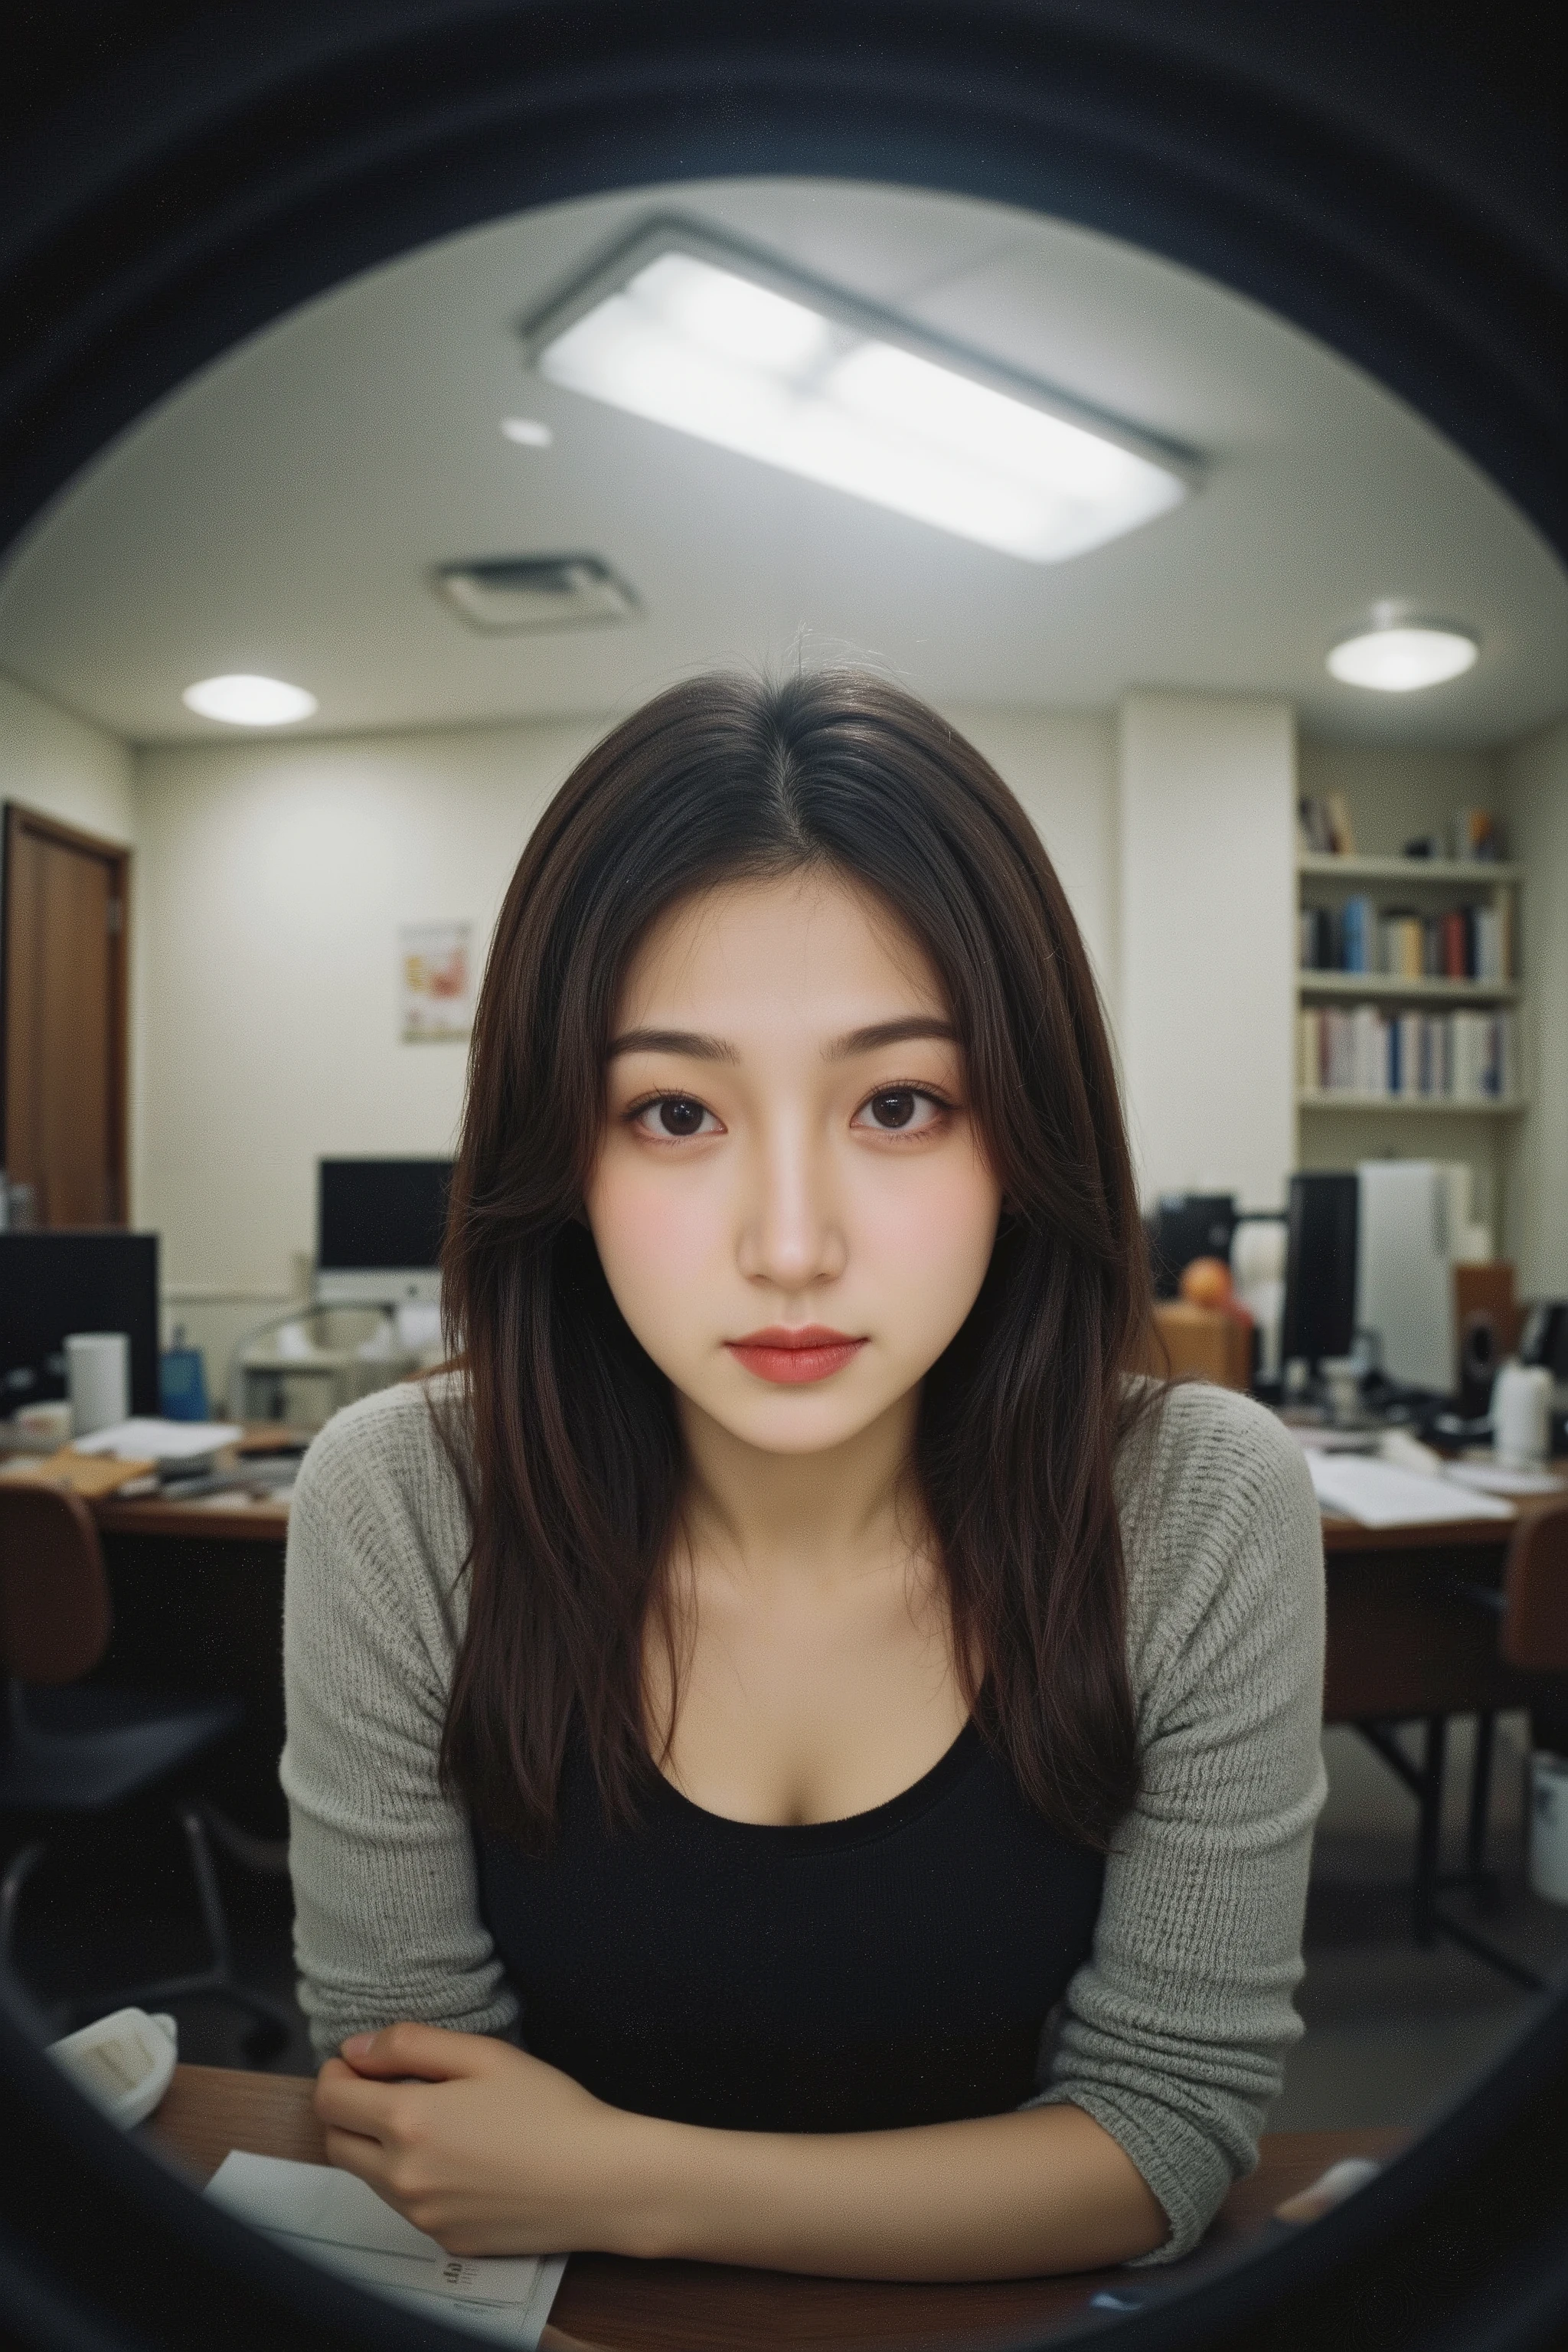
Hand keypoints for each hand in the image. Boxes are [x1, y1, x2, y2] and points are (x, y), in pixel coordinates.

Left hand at [314, 2022, 635, 2255]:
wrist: (599, 2182)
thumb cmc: (549, 2109)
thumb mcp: (483, 2055)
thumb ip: (411, 2045)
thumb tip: (355, 2051)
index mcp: (407, 2122)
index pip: (330, 2101)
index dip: (336, 2074)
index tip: (357, 2062)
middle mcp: (402, 2177)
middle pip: (336, 2144)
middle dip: (347, 2111)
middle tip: (384, 2086)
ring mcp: (421, 2217)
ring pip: (368, 2178)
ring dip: (376, 2146)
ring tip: (429, 2119)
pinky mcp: (445, 2240)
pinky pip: (406, 2206)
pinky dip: (411, 2179)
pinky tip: (459, 2158)